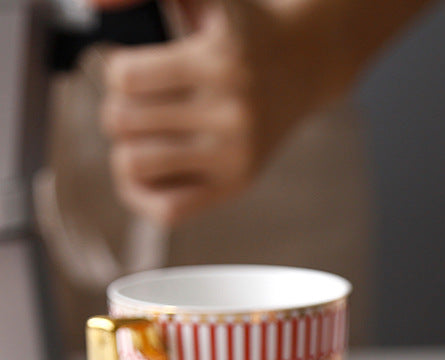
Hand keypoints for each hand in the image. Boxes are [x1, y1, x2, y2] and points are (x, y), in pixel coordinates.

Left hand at [98, 0, 326, 224]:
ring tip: (144, 138)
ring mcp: (235, 155)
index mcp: (219, 62)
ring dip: (126, 149)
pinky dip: (142, 197)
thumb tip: (93, 5)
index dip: (117, 72)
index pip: (124, 78)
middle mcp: (231, 113)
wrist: (306, 63)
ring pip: (135, 165)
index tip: (139, 73)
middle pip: (123, 121)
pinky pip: (169, 210)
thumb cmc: (243, 28)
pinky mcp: (238, 184)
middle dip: (120, 110)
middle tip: (144, 106)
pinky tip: (148, 177)